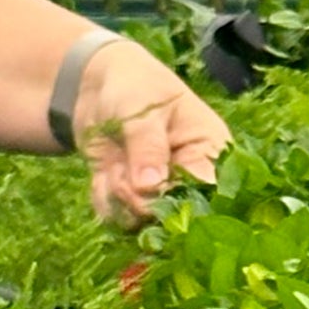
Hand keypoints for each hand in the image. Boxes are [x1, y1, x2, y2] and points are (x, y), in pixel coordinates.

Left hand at [70, 38, 229, 223]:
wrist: (98, 87)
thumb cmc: (134, 88)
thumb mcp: (142, 109)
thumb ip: (148, 146)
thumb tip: (151, 186)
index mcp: (210, 152)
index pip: (209, 192)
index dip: (181, 199)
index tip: (151, 187)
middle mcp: (190, 179)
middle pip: (175, 215)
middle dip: (141, 199)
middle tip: (120, 173)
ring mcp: (160, 193)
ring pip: (144, 221)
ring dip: (120, 198)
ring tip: (112, 168)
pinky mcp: (132, 199)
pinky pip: (118, 218)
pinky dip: (104, 198)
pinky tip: (103, 174)